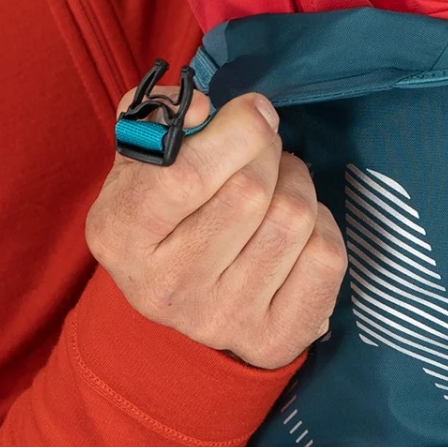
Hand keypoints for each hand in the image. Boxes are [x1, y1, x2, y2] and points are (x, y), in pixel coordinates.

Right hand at [86, 83, 346, 369]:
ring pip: (294, 216)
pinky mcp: (272, 339)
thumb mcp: (142, 161)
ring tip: (277, 182)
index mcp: (122, 236)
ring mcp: (221, 319)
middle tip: (263, 144)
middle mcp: (166, 288)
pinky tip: (296, 228)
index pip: (185, 176)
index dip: (234, 130)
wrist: (182, 296)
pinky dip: (322, 224)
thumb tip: (200, 107)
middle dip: (267, 149)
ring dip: (296, 180)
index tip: (252, 110)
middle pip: (250, 192)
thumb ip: (158, 117)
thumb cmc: (166, 210)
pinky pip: (325, 255)